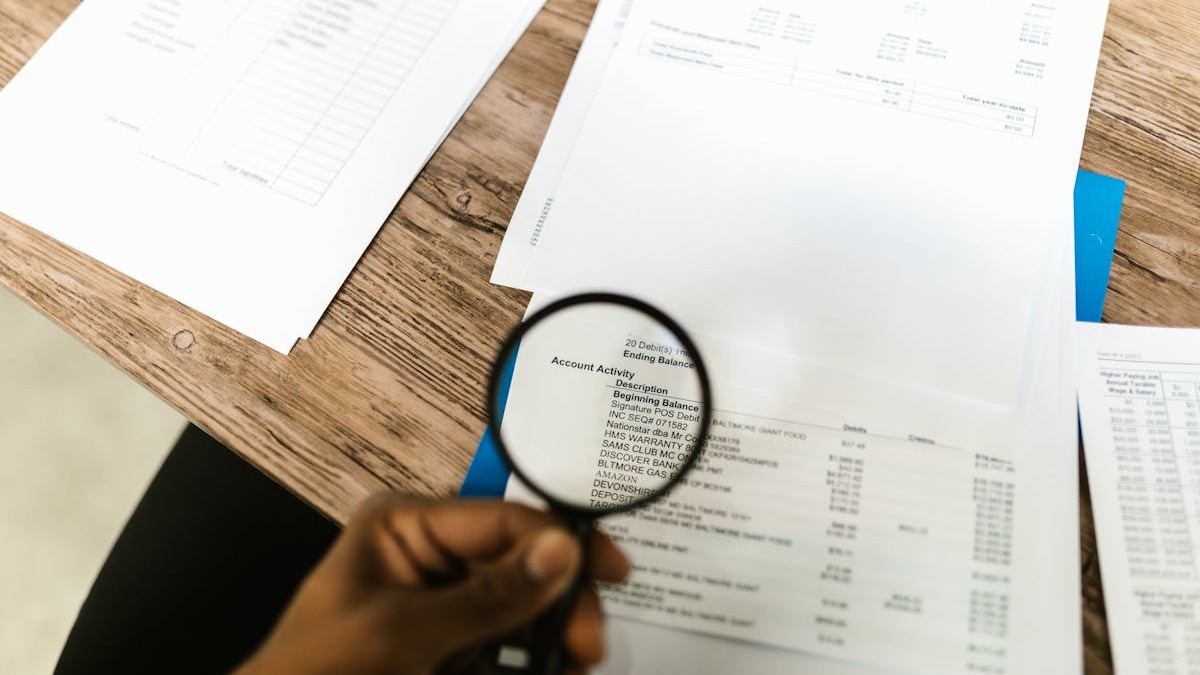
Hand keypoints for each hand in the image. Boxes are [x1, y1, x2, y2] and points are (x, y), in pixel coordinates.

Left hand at [231, 494, 630, 674]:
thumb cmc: (313, 674)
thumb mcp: (403, 633)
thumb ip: (487, 597)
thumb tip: (559, 550)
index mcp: (406, 526)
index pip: (502, 519)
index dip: (562, 541)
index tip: (610, 573)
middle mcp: (431, 557)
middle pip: (523, 564)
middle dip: (560, 603)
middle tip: (586, 644)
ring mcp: (445, 607)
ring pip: (524, 610)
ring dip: (552, 638)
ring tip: (573, 665)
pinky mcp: (453, 650)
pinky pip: (509, 649)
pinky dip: (532, 663)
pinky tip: (552, 673)